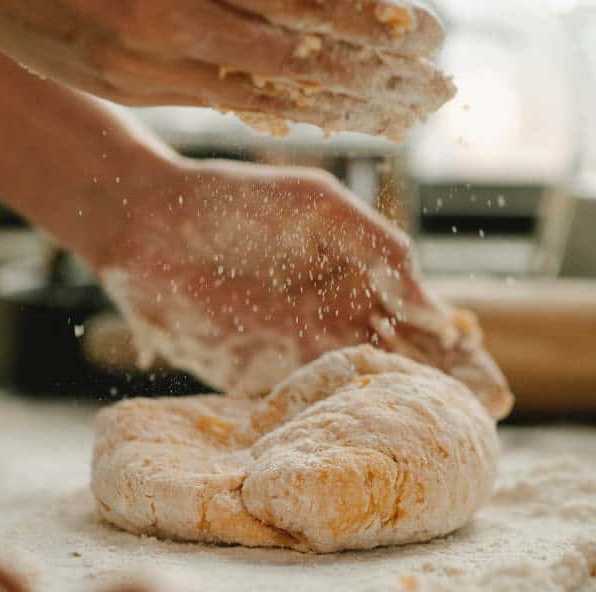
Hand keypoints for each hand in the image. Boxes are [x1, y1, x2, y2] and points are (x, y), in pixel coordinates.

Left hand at [94, 159, 511, 417]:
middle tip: (484, 417)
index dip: (456, 349)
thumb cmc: (236, 201)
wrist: (152, 222)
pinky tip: (370, 443)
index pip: (419, 317)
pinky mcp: (256, 373)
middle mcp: (331, 315)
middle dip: (441, 388)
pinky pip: (308, 405)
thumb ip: (379, 250)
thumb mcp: (319, 207)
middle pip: (400, 360)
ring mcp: (295, 347)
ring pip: (360, 387)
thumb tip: (435, 309)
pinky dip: (340, 424)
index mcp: (354, 273)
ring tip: (444, 439)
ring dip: (399, 412)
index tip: (491, 382)